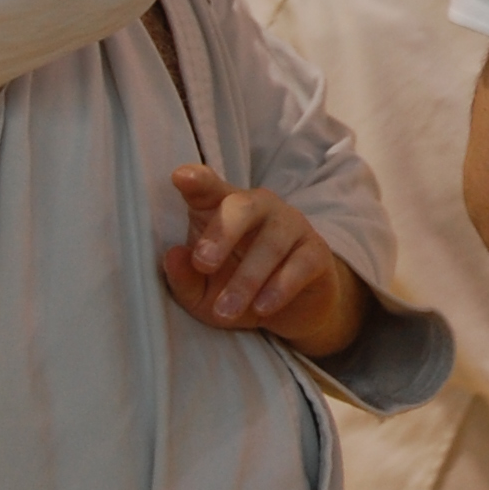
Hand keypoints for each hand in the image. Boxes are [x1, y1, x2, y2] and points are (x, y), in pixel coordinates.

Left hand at [162, 163, 368, 358]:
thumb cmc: (237, 290)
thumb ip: (184, 279)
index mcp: (223, 209)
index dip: (197, 180)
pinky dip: (279, 288)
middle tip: (203, 263)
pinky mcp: (315, 252)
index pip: (209, 188)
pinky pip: (299, 265)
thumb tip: (173, 257)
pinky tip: (262, 309)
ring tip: (226, 310)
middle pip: (243, 205)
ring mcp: (291, 226)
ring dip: (246, 279)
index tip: (180, 178)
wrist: (293, 310)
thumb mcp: (202, 295)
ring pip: (271, 243)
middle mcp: (260, 208)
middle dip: (222, 233)